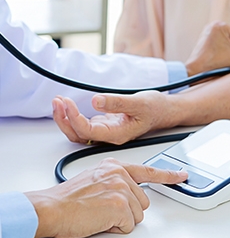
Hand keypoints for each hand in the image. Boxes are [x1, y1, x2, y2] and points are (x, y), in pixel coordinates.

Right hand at [25, 158, 187, 237]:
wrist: (51, 207)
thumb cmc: (68, 198)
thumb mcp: (95, 178)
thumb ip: (115, 180)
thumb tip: (128, 192)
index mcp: (115, 166)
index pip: (147, 171)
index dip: (168, 175)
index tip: (181, 175)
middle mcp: (121, 174)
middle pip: (142, 201)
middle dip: (127, 210)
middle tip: (103, 209)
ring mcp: (122, 188)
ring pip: (137, 215)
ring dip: (120, 220)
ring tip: (99, 213)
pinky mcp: (120, 205)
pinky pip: (128, 226)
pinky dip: (114, 228)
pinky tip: (99, 220)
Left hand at [53, 91, 170, 144]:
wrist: (163, 111)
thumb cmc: (154, 108)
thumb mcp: (138, 102)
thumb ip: (116, 103)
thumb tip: (95, 101)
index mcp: (117, 134)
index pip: (88, 131)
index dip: (74, 118)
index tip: (68, 102)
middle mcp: (109, 136)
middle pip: (78, 135)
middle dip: (64, 119)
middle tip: (58, 101)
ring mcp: (106, 131)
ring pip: (79, 132)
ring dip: (65, 118)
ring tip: (59, 101)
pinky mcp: (105, 124)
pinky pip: (83, 125)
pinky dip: (72, 115)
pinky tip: (67, 105)